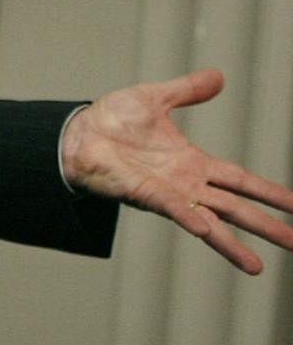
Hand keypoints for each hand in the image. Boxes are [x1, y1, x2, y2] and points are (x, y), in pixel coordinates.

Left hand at [60, 67, 292, 273]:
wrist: (74, 132)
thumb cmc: (110, 120)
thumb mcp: (155, 99)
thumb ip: (187, 91)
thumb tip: (218, 77)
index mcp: (193, 163)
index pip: (242, 180)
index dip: (270, 192)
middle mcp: (186, 183)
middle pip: (236, 207)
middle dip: (267, 225)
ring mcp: (167, 192)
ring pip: (210, 220)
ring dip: (233, 243)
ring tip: (258, 267)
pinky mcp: (143, 193)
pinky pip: (171, 208)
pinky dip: (189, 217)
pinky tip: (205, 229)